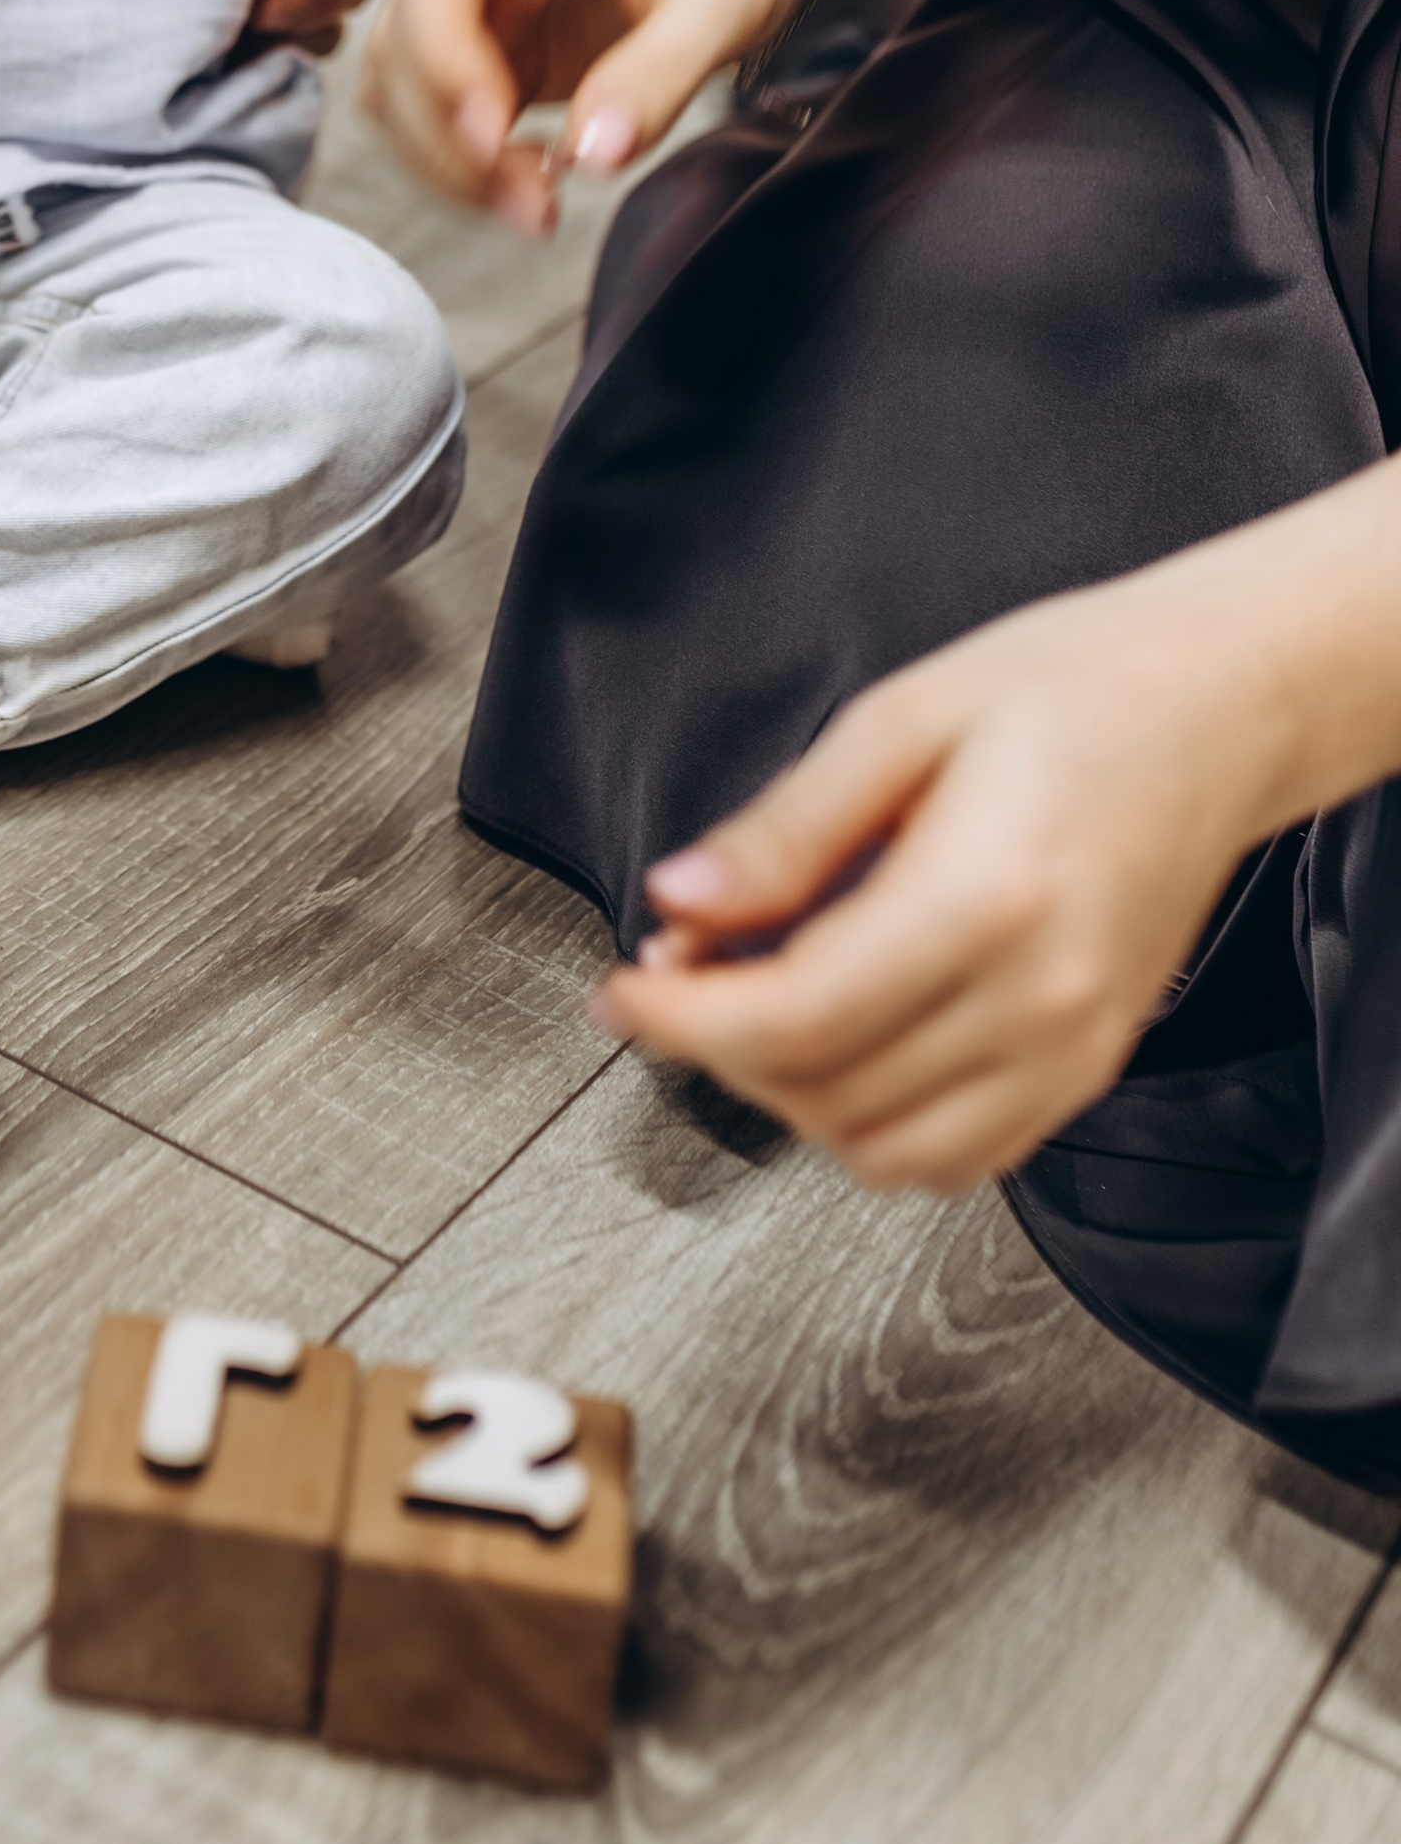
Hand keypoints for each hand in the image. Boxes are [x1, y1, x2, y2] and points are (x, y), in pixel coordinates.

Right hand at [361, 0, 854, 228]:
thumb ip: (662, 72)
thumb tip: (596, 157)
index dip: (441, 56)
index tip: (494, 136)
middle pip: (400, 42)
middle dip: (445, 136)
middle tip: (531, 203)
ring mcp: (482, 9)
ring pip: (403, 93)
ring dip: (446, 165)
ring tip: (537, 208)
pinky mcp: (497, 60)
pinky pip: (445, 125)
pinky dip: (470, 172)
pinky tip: (538, 192)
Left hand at [594, 569, 1282, 1189]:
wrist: (1220, 707)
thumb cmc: (1080, 689)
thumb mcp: (901, 720)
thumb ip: (786, 830)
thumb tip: (682, 898)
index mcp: (986, 899)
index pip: (795, 1019)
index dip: (683, 1016)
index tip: (622, 988)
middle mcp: (1040, 997)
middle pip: (827, 1092)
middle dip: (720, 1045)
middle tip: (679, 968)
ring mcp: (1075, 1047)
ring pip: (885, 1148)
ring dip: (792, 1094)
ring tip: (753, 1003)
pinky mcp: (1090, 1066)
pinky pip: (960, 1154)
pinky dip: (875, 1124)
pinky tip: (841, 1045)